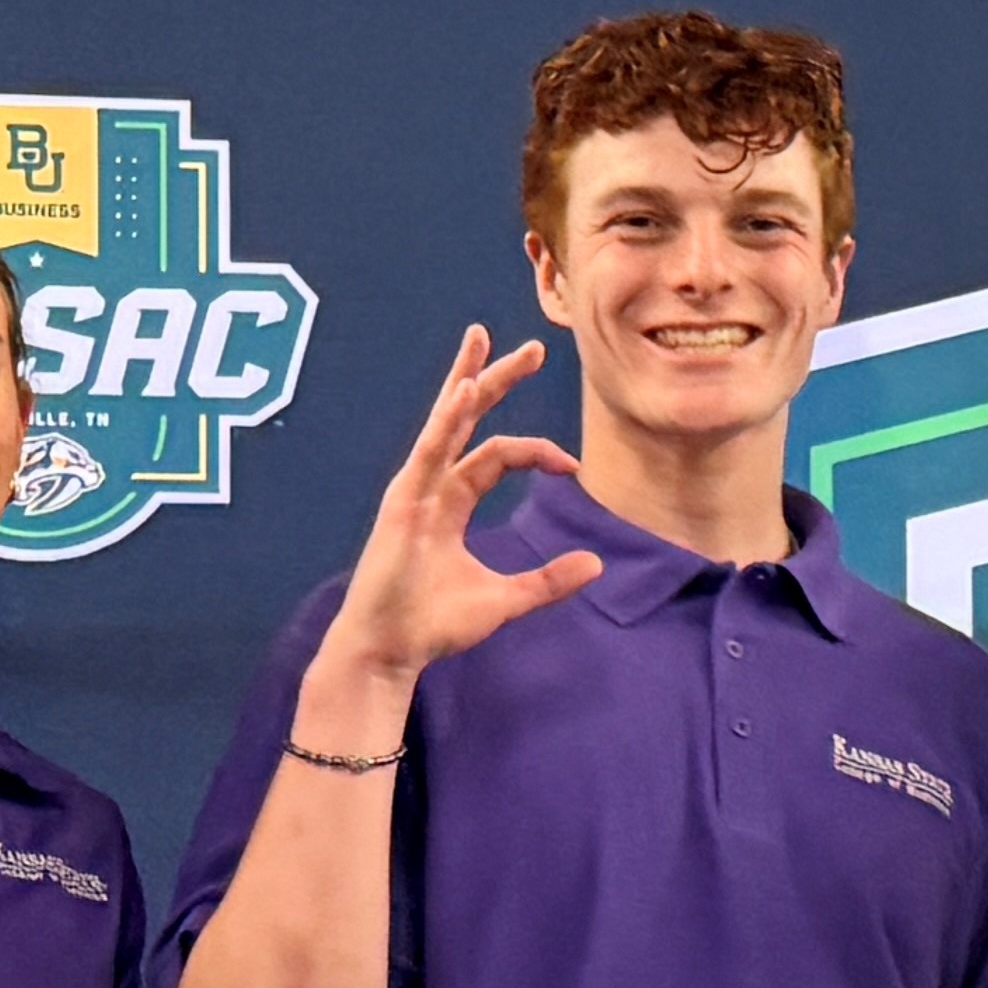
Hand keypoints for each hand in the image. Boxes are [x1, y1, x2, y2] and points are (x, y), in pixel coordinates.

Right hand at [309, 325, 603, 707]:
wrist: (390, 649)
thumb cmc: (434, 625)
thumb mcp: (505, 599)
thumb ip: (548, 581)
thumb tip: (597, 564)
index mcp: (452, 502)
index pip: (498, 455)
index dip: (538, 452)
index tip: (573, 465)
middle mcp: (432, 485)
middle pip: (468, 419)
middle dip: (496, 379)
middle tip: (532, 348)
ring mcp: (414, 488)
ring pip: (447, 420)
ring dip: (467, 378)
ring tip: (484, 337)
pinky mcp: (402, 500)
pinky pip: (430, 449)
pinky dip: (448, 418)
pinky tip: (468, 387)